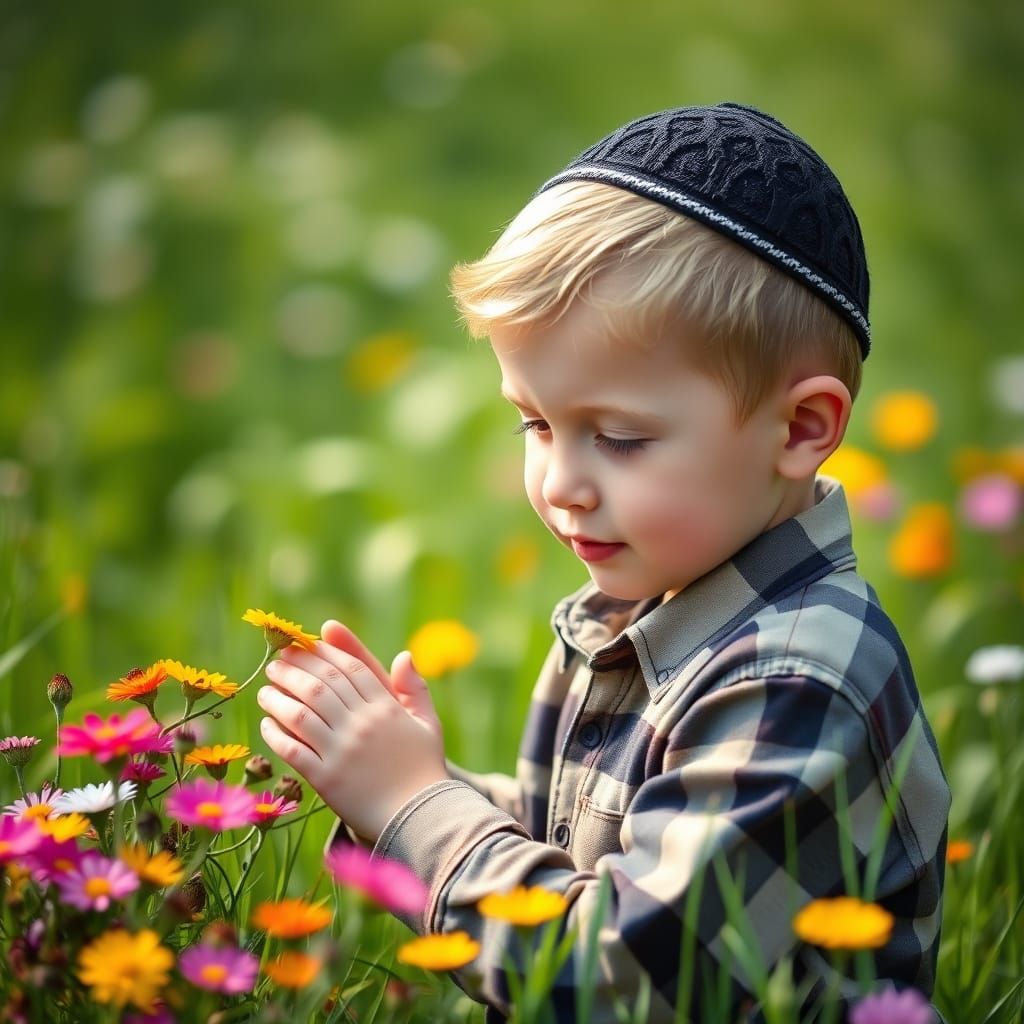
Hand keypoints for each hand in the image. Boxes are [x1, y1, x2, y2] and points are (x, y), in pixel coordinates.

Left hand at [257, 623, 447, 841]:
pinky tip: (266, 724)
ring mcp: (342, 752)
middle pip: (321, 686)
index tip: (306, 643)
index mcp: (386, 708)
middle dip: (295, 669)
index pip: (350, 669)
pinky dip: (276, 734)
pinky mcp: (327, 779)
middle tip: (277, 662)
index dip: (325, 653)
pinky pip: (293, 750)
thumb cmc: (423, 769)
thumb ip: (415, 688)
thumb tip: (404, 655)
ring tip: (265, 690)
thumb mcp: (428, 724)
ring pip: (301, 714)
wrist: (419, 817)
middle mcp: (362, 725)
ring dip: (278, 698)